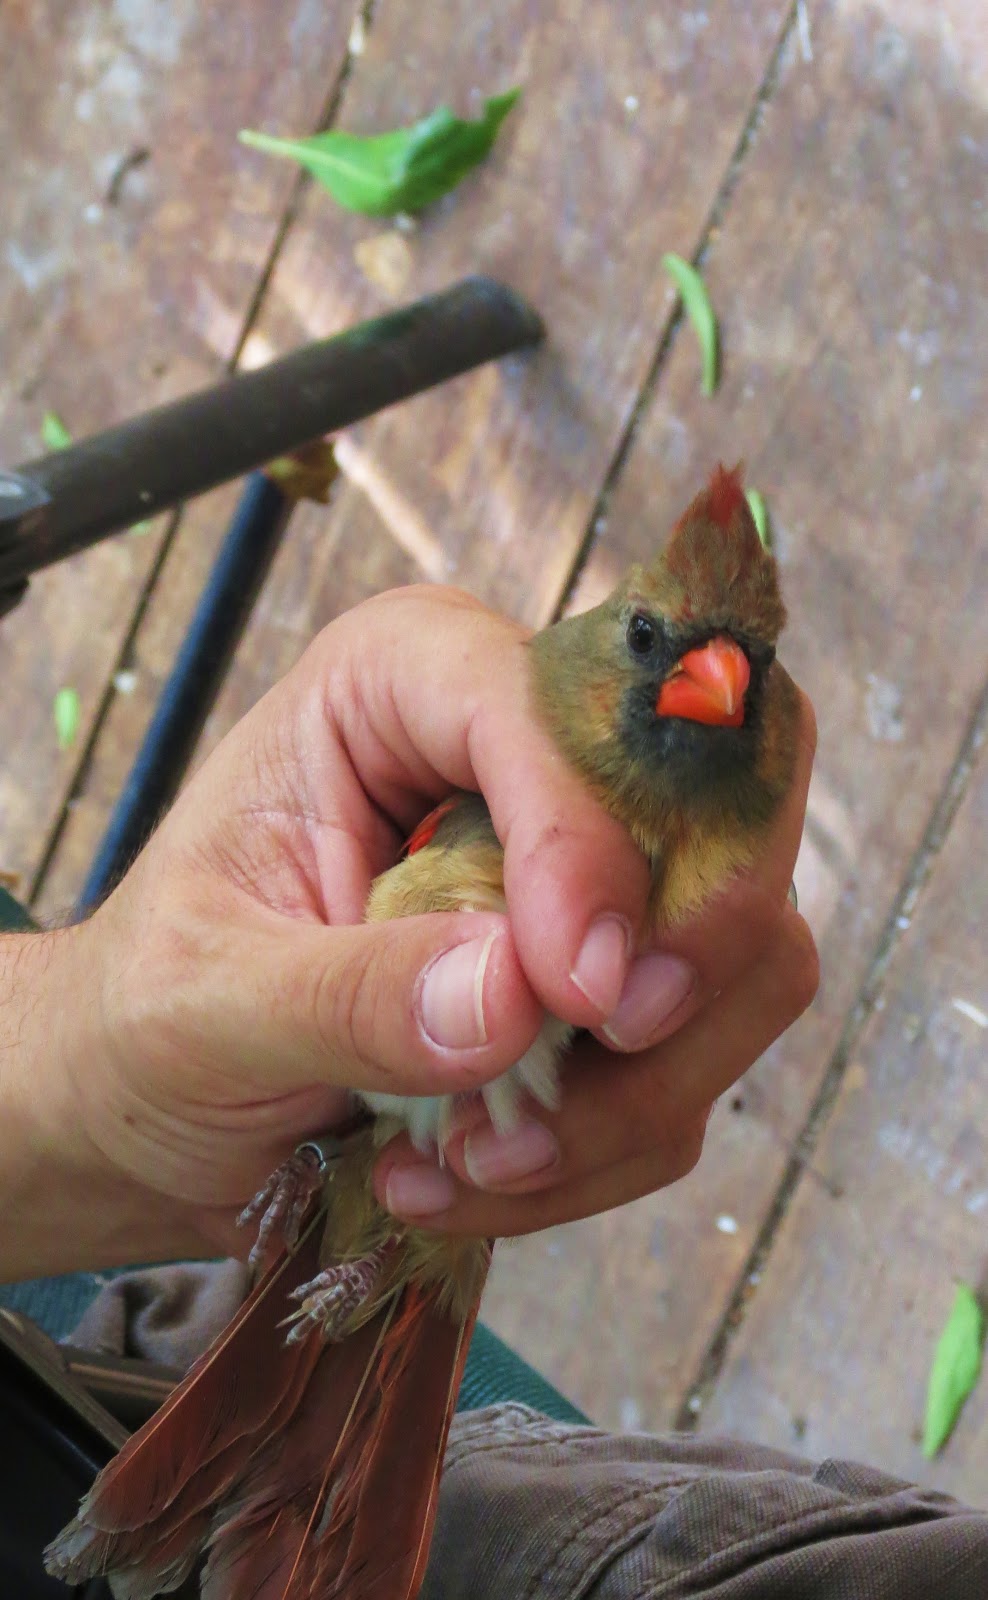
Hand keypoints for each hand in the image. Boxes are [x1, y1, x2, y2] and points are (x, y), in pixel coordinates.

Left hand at [0, 586, 815, 1276]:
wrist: (153, 1102)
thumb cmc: (153, 1009)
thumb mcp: (205, 997)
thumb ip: (348, 992)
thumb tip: (515, 999)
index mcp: (408, 681)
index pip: (557, 713)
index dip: (590, 843)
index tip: (581, 993)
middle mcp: (524, 752)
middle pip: (716, 810)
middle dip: (682, 960)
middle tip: (600, 1059)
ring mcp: (592, 869)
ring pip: (740, 957)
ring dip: (633, 1092)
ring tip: (474, 1159)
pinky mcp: (616, 979)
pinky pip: (694, 1063)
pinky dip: (607, 1146)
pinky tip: (473, 1171)